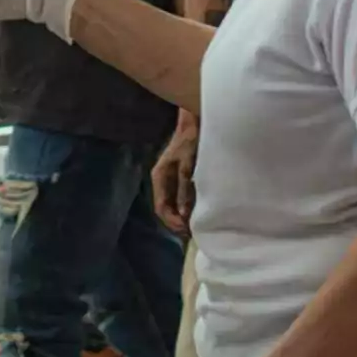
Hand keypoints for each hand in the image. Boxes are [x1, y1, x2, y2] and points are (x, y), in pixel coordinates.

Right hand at [153, 112, 198, 235]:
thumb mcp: (187, 165)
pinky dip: (186, 207)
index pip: (161, 207)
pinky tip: (197, 211)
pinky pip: (180, 198)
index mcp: (159, 177)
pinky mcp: (179, 177)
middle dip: (177, 222)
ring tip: (196, 226)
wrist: (194, 123)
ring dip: (182, 216)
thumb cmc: (190, 141)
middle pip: (165, 208)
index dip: (172, 222)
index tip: (187, 231)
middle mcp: (162, 180)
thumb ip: (184, 188)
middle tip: (193, 233)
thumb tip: (184, 214)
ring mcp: (170, 179)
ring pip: (173, 204)